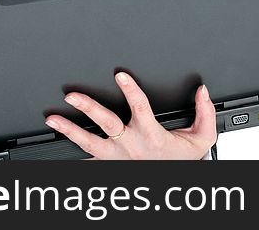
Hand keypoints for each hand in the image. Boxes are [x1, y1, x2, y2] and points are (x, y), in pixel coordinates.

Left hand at [45, 72, 216, 159]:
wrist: (170, 183)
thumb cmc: (181, 160)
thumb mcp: (201, 138)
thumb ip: (204, 113)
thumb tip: (203, 91)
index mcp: (151, 134)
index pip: (139, 107)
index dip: (130, 89)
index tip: (119, 75)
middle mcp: (130, 145)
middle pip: (106, 123)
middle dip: (88, 108)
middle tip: (72, 96)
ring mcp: (116, 157)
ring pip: (88, 142)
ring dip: (69, 130)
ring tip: (53, 119)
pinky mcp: (108, 166)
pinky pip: (87, 161)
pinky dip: (71, 155)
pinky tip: (56, 147)